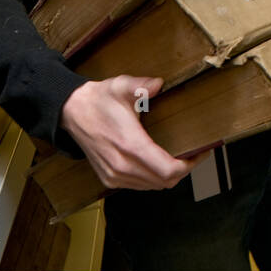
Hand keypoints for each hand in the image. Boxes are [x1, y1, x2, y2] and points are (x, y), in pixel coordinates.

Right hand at [60, 75, 209, 190]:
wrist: (71, 112)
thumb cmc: (98, 100)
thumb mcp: (121, 86)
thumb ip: (141, 85)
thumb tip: (158, 84)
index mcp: (130, 146)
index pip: (168, 170)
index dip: (189, 165)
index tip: (199, 152)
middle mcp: (122, 166)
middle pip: (164, 181)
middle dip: (183, 170)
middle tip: (193, 154)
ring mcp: (114, 175)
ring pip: (153, 186)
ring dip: (168, 176)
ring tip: (180, 158)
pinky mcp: (109, 178)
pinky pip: (140, 186)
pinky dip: (153, 179)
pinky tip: (159, 164)